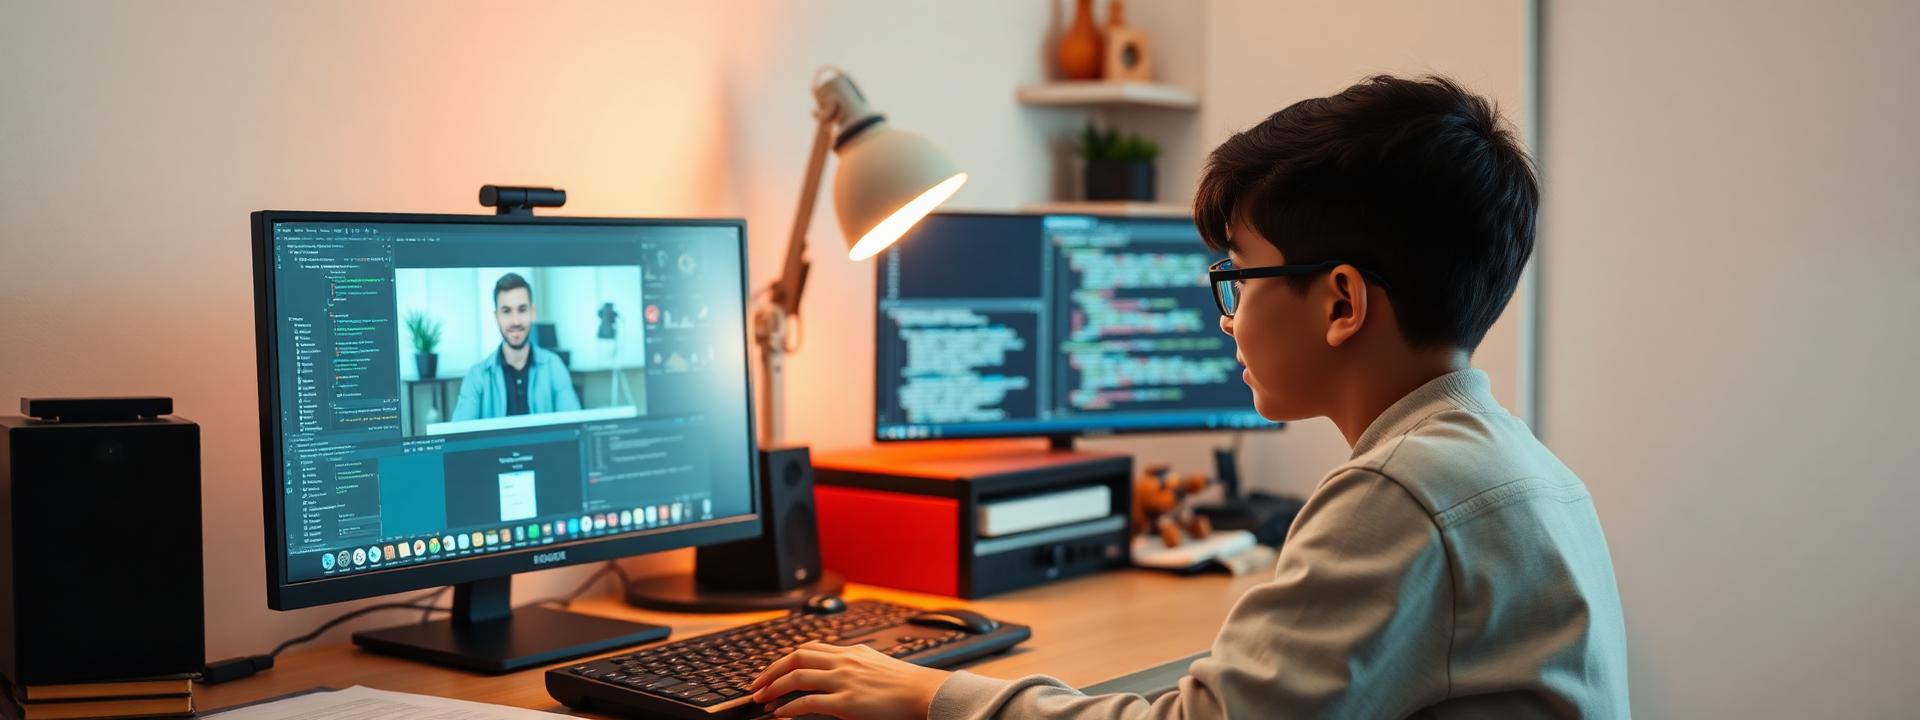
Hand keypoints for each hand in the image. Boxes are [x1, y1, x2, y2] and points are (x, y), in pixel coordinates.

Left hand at [749, 641, 950, 718]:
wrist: (925, 694)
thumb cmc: (906, 685)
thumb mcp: (876, 665)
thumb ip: (855, 665)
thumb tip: (838, 673)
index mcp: (851, 652)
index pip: (809, 648)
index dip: (785, 659)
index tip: (772, 670)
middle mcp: (844, 661)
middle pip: (796, 657)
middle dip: (771, 670)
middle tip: (756, 684)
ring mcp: (844, 680)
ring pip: (797, 676)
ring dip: (773, 687)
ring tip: (762, 699)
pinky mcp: (846, 703)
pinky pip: (808, 703)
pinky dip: (789, 708)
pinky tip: (780, 715)